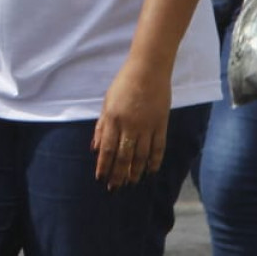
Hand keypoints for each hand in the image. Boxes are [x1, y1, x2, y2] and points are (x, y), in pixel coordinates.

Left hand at [91, 58, 171, 189]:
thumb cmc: (124, 83)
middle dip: (118, 174)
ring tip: (131, 183)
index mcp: (113, 118)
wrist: (149, 69)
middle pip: (124, 156)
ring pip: (141, 156)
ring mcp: (147, 126)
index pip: (107, 149)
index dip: (104, 166)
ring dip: (135, 172)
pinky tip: (151, 172)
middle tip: (115, 188)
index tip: (101, 178)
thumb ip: (102, 126)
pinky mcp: (161, 125)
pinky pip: (158, 148)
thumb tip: (95, 148)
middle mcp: (130, 125)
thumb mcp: (107, 102)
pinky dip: (154, 162)